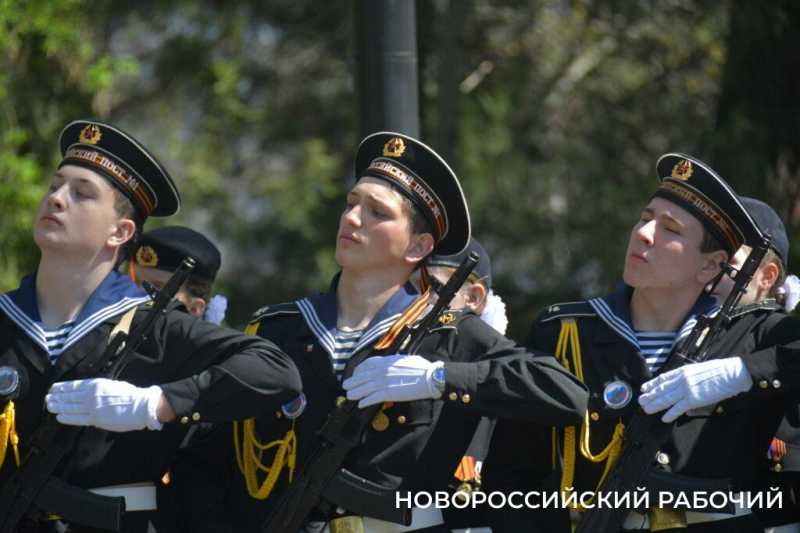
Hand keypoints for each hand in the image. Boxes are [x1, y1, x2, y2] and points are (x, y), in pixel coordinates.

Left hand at [46, 378, 163, 431]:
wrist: (140, 405)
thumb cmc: (131, 395)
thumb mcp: (113, 385)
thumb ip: (101, 389)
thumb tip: (92, 392)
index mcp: (97, 384)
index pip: (74, 385)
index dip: (62, 387)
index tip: (53, 388)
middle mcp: (91, 394)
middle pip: (70, 396)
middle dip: (57, 397)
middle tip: (48, 398)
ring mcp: (92, 407)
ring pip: (71, 407)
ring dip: (59, 406)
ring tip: (50, 406)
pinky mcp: (96, 418)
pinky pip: (78, 418)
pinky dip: (68, 417)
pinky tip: (60, 417)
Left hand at [342, 355, 442, 407]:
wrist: (429, 377)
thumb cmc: (421, 368)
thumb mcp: (405, 359)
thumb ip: (394, 362)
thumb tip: (391, 363)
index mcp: (386, 361)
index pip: (367, 364)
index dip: (359, 370)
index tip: (356, 374)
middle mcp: (382, 371)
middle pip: (362, 377)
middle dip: (353, 382)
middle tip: (346, 386)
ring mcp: (384, 382)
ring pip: (364, 388)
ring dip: (355, 393)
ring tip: (349, 396)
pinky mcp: (388, 393)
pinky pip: (373, 398)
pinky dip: (365, 401)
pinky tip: (361, 404)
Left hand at [638, 357, 751, 422]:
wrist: (731, 373)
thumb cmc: (718, 371)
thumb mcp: (698, 369)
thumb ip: (688, 378)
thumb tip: (681, 386)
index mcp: (682, 371)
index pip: (663, 378)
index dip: (652, 384)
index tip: (643, 388)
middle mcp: (681, 379)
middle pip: (661, 389)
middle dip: (650, 396)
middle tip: (640, 401)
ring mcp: (687, 389)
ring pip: (666, 399)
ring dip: (655, 405)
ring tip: (646, 409)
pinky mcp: (694, 399)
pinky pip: (679, 408)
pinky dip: (670, 413)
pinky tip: (664, 418)